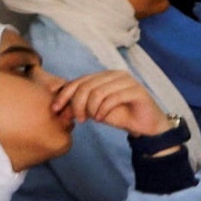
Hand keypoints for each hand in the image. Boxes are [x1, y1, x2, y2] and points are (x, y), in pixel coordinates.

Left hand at [54, 70, 169, 136]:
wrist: (145, 126)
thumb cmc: (120, 116)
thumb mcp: (94, 110)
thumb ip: (79, 105)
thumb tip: (57, 106)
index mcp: (104, 76)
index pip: (79, 81)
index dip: (64, 94)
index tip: (55, 109)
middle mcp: (115, 74)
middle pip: (86, 86)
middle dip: (77, 104)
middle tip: (79, 119)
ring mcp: (127, 81)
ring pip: (97, 92)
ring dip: (91, 109)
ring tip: (92, 120)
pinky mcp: (136, 90)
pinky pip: (112, 98)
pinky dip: (103, 110)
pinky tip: (101, 119)